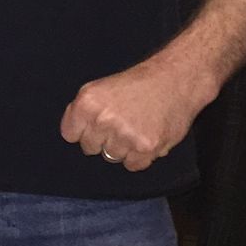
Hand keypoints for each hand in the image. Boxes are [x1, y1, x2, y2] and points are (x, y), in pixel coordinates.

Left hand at [59, 57, 217, 171]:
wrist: (176, 80)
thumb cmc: (138, 84)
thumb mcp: (100, 87)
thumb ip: (81, 111)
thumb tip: (72, 134)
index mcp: (87, 102)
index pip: (70, 135)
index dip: (84, 130)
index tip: (96, 123)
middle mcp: (103, 119)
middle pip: (90, 148)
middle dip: (103, 139)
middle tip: (121, 123)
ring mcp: (124, 135)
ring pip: (111, 157)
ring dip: (122, 148)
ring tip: (136, 127)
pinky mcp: (145, 147)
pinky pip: (132, 165)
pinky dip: (139, 156)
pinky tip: (146, 137)